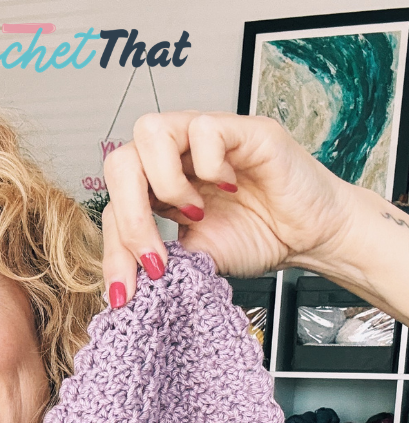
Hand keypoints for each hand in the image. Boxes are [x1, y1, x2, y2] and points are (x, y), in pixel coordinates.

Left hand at [101, 111, 351, 306]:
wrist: (310, 236)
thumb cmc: (259, 237)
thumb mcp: (197, 259)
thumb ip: (161, 262)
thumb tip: (124, 287)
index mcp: (158, 188)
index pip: (113, 208)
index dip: (114, 251)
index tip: (124, 293)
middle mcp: (175, 158)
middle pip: (119, 163)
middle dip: (129, 219)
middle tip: (157, 259)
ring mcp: (203, 139)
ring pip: (150, 132)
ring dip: (165, 183)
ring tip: (195, 211)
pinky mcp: (240, 129)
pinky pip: (203, 129)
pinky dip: (209, 164)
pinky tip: (229, 186)